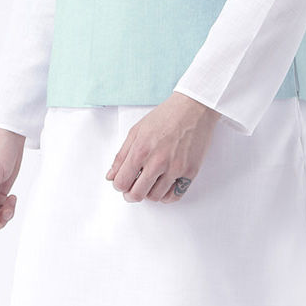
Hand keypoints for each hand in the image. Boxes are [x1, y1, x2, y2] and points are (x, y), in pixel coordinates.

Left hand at [105, 92, 220, 204]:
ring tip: (150, 183)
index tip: (122, 183)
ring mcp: (175, 168)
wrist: (193, 108)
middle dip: (131, 194)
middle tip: (133, 189)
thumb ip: (121, 156)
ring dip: (149, 194)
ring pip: (155, 197)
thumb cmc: (166, 116)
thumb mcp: (136, 131)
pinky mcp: (190, 171)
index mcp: (140, 150)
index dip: (119, 185)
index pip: (121, 183)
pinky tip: (163, 186)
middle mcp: (157, 162)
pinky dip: (166, 196)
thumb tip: (111, 176)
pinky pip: (174, 196)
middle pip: (137, 194)